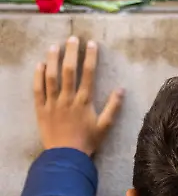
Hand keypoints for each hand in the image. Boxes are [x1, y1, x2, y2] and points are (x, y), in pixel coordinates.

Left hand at [34, 37, 123, 155]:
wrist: (65, 157)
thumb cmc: (87, 141)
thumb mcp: (105, 126)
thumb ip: (113, 107)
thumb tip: (121, 89)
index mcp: (84, 101)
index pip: (88, 74)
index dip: (90, 57)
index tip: (91, 44)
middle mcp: (67, 98)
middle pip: (69, 71)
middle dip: (71, 53)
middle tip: (72, 38)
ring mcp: (52, 103)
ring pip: (51, 77)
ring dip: (52, 60)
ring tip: (54, 46)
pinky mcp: (41, 109)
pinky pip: (37, 90)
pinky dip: (38, 77)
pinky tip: (39, 65)